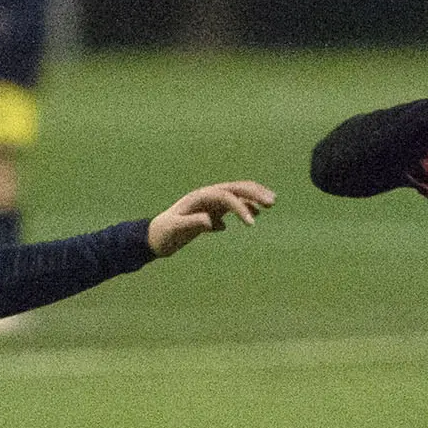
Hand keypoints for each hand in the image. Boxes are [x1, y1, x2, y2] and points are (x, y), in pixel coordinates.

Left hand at [146, 180, 276, 255]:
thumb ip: (192, 223)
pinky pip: (231, 206)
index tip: (252, 224)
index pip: (226, 196)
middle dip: (255, 193)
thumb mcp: (175, 230)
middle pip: (235, 189)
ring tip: (271, 203)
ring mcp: (209, 203)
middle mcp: (206, 196)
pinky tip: (255, 216)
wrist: (154, 238)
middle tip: (273, 201)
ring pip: (236, 195)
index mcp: (199, 197)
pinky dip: (245, 208)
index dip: (241, 207)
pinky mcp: (210, 212)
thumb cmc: (163, 234)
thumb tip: (212, 221)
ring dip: (253, 197)